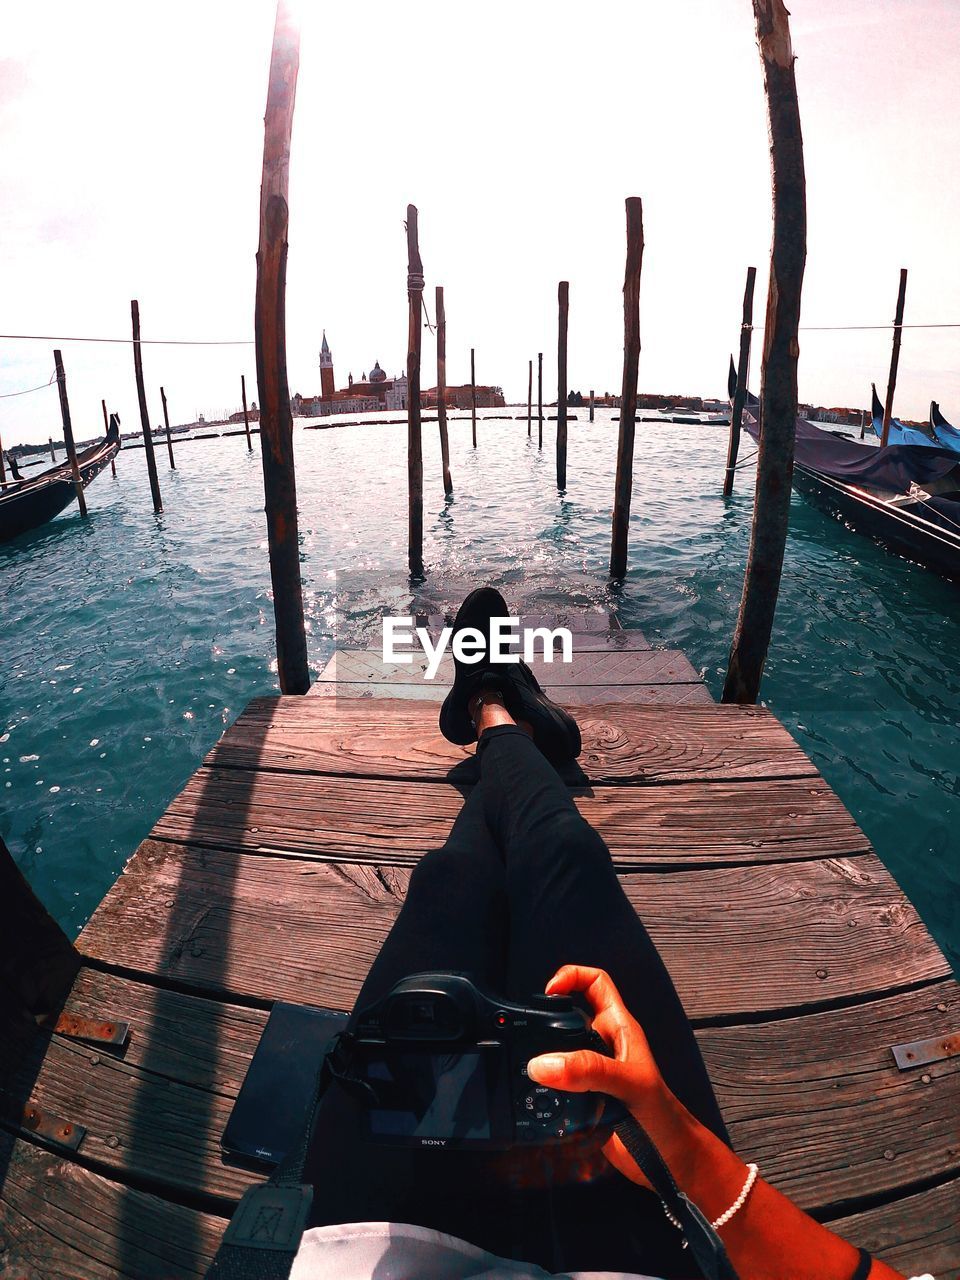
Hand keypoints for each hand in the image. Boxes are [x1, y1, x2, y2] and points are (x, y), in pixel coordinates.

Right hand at [526, 964, 704, 1190]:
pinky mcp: (582, 1104)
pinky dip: (542, 1093)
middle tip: (529, 1036)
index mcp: (619, 1029)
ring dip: (542, 1062)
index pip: (595, 984)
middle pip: (568, 1018)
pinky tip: (538, 1101)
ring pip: (558, 1055)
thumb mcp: (630, 1084)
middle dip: (546, 1022)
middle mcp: (603, 1048)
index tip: (549, 990)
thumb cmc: (666, 1117)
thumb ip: (590, 1070)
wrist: (672, 1164)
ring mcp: (591, 1076)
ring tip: (530, 1072)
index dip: (571, 976)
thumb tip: (544, 1063)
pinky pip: (554, 1090)